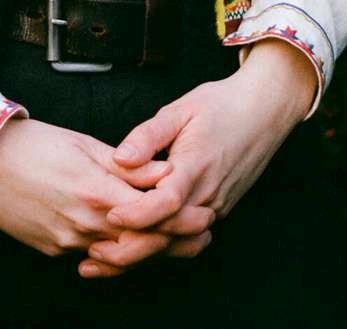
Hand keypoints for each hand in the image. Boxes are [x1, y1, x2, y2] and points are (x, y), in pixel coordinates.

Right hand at [0, 116, 180, 265]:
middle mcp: (87, 223)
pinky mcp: (53, 249)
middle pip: (143, 244)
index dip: (184, 218)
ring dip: (144, 246)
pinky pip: (90, 254)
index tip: (203, 213)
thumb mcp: (83, 143)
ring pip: (119, 254)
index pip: (155, 215)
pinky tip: (117, 234)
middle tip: (197, 232)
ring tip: (162, 233)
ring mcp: (68, 241)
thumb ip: (128, 164)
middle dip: (174, 240)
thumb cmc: (31, 143)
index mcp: (98, 191)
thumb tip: (167, 171)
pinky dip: (109, 248)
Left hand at [81, 40, 315, 278]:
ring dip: (146, 252)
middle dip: (133, 248)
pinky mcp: (219, 208)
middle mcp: (209, 193)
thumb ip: (147, 136)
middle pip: (171, 234)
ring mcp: (217, 205)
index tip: (110, 216)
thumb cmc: (220, 105)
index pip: (167, 203)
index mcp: (196, 165)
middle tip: (95, 252)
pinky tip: (139, 245)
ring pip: (180, 241)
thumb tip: (120, 158)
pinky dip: (165, 244)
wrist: (264, 111)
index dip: (138, 214)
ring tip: (109, 256)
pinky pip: (190, 236)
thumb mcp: (179, 109)